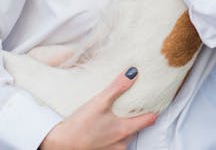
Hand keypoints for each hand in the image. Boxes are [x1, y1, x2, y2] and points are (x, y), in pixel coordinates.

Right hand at [39, 68, 156, 149]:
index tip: (156, 102)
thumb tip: (133, 72)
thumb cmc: (79, 125)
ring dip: (124, 127)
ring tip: (118, 115)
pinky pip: (115, 143)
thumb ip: (117, 87)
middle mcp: (122, 143)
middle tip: (135, 105)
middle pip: (137, 129)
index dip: (153, 110)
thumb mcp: (99, 102)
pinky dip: (114, 135)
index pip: (149, 120)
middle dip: (137, 118)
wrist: (59, 145)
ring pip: (126, 137)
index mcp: (124, 130)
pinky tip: (105, 127)